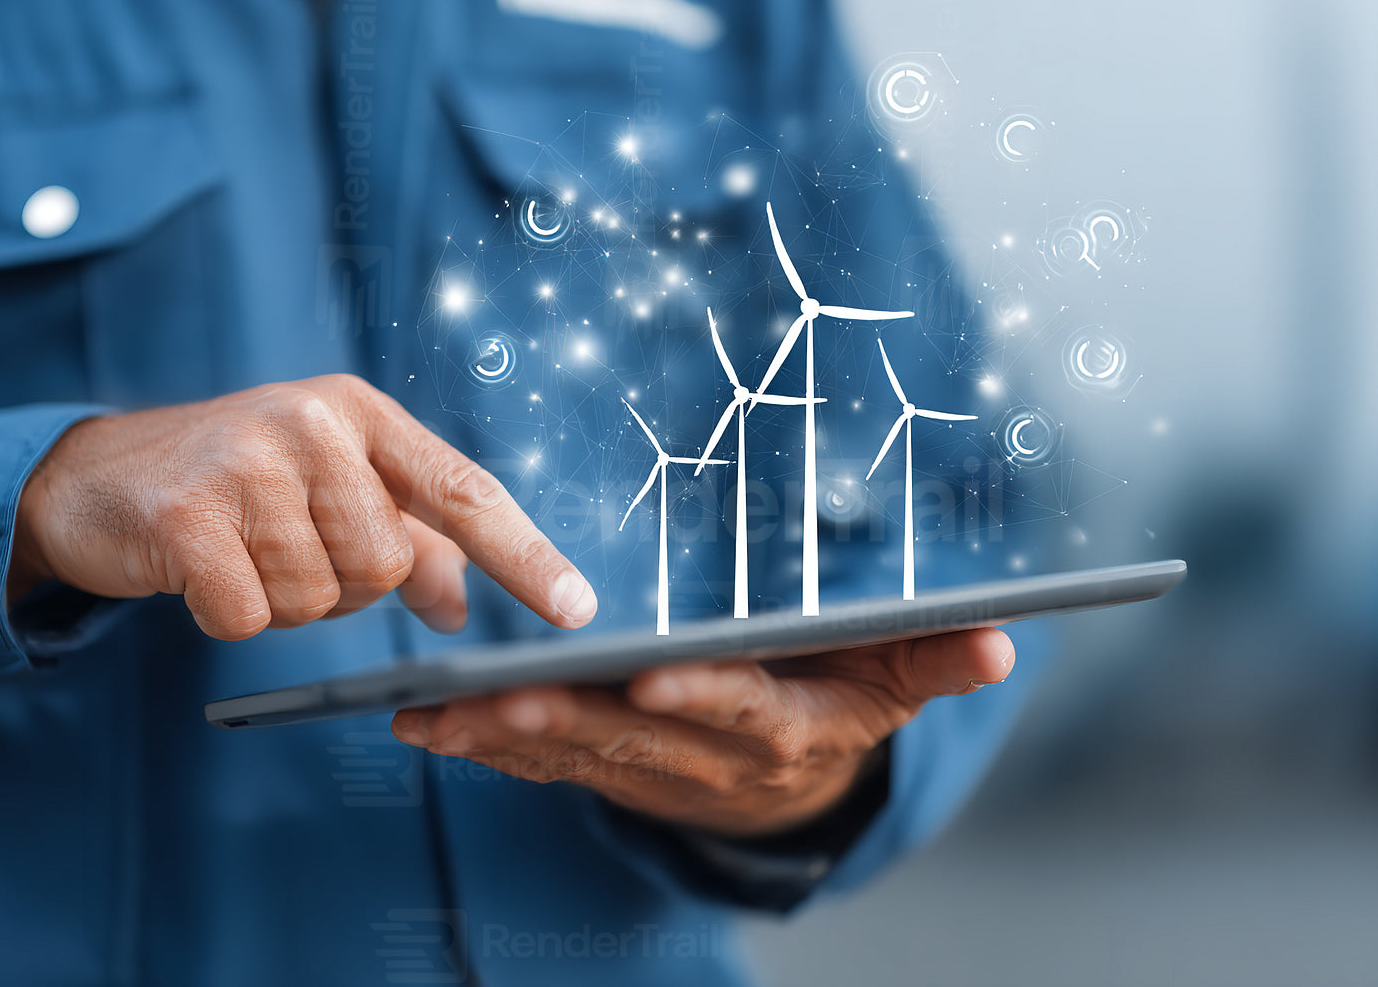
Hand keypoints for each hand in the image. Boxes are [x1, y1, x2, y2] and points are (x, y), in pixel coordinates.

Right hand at [9, 374, 595, 638]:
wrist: (98, 474)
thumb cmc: (237, 483)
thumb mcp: (331, 491)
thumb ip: (408, 542)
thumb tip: (461, 606)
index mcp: (363, 413)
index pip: (465, 491)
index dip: (526, 556)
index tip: (577, 610)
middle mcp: (314, 422)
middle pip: (385, 567)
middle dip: (343, 586)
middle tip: (286, 547)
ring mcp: (248, 460)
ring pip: (320, 598)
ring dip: (284, 601)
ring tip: (242, 551)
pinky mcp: (188, 512)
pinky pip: (250, 617)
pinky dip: (229, 615)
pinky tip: (202, 570)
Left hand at [391, 627, 1014, 836]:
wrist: (785, 791)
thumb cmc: (835, 708)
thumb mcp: (893, 683)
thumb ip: (935, 660)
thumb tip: (1004, 640)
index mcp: (778, 730)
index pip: (739, 711)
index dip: (699, 696)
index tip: (652, 674)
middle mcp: (707, 759)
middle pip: (635, 737)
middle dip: (569, 719)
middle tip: (505, 694)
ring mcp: (648, 770)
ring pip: (573, 755)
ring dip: (505, 738)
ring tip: (440, 711)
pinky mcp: (604, 769)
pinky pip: (539, 766)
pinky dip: (482, 748)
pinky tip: (425, 725)